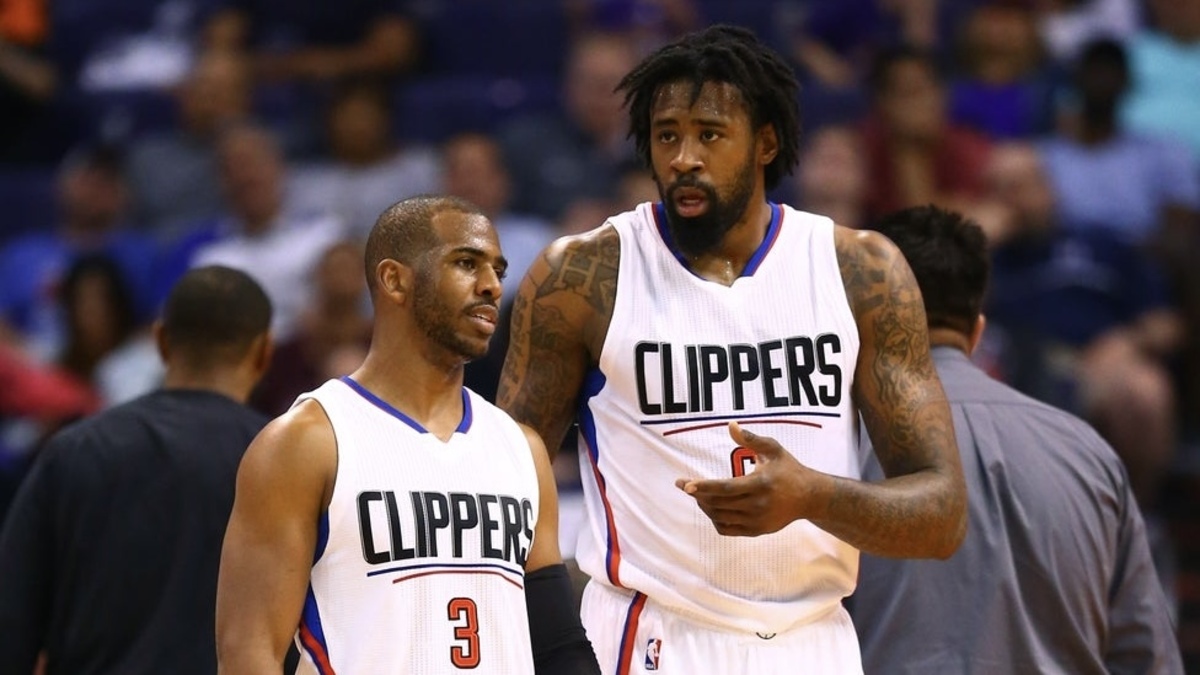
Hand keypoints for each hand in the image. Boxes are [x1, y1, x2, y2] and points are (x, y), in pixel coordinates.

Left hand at [675, 422, 832, 536]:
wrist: (810, 497)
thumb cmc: (789, 469)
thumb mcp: (773, 449)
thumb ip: (751, 439)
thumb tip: (730, 425)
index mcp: (761, 484)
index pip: (726, 488)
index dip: (704, 486)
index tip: (685, 485)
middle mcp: (758, 505)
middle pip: (719, 503)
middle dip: (697, 494)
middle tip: (684, 485)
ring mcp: (757, 521)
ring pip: (720, 517)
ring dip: (705, 505)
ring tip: (697, 494)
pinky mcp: (757, 531)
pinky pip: (727, 529)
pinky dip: (715, 519)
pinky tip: (711, 507)